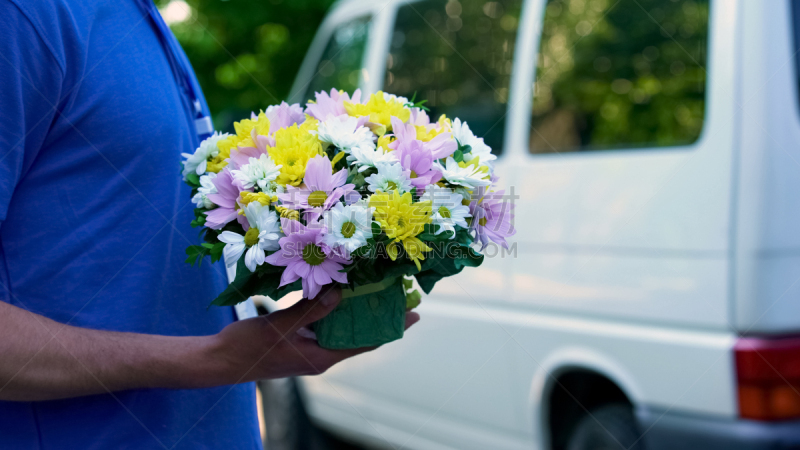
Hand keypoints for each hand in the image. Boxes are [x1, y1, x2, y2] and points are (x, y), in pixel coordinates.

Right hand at [207, 287, 419, 383]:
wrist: (218, 360)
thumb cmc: (248, 348)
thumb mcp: (281, 326)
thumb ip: (310, 310)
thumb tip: (339, 293)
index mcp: (322, 358)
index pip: (366, 344)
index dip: (391, 329)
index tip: (413, 315)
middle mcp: (320, 355)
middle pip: (358, 336)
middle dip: (377, 316)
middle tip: (396, 293)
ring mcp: (309, 348)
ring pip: (341, 329)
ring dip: (355, 311)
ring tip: (374, 288)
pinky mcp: (297, 340)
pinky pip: (323, 324)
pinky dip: (333, 309)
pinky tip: (337, 290)